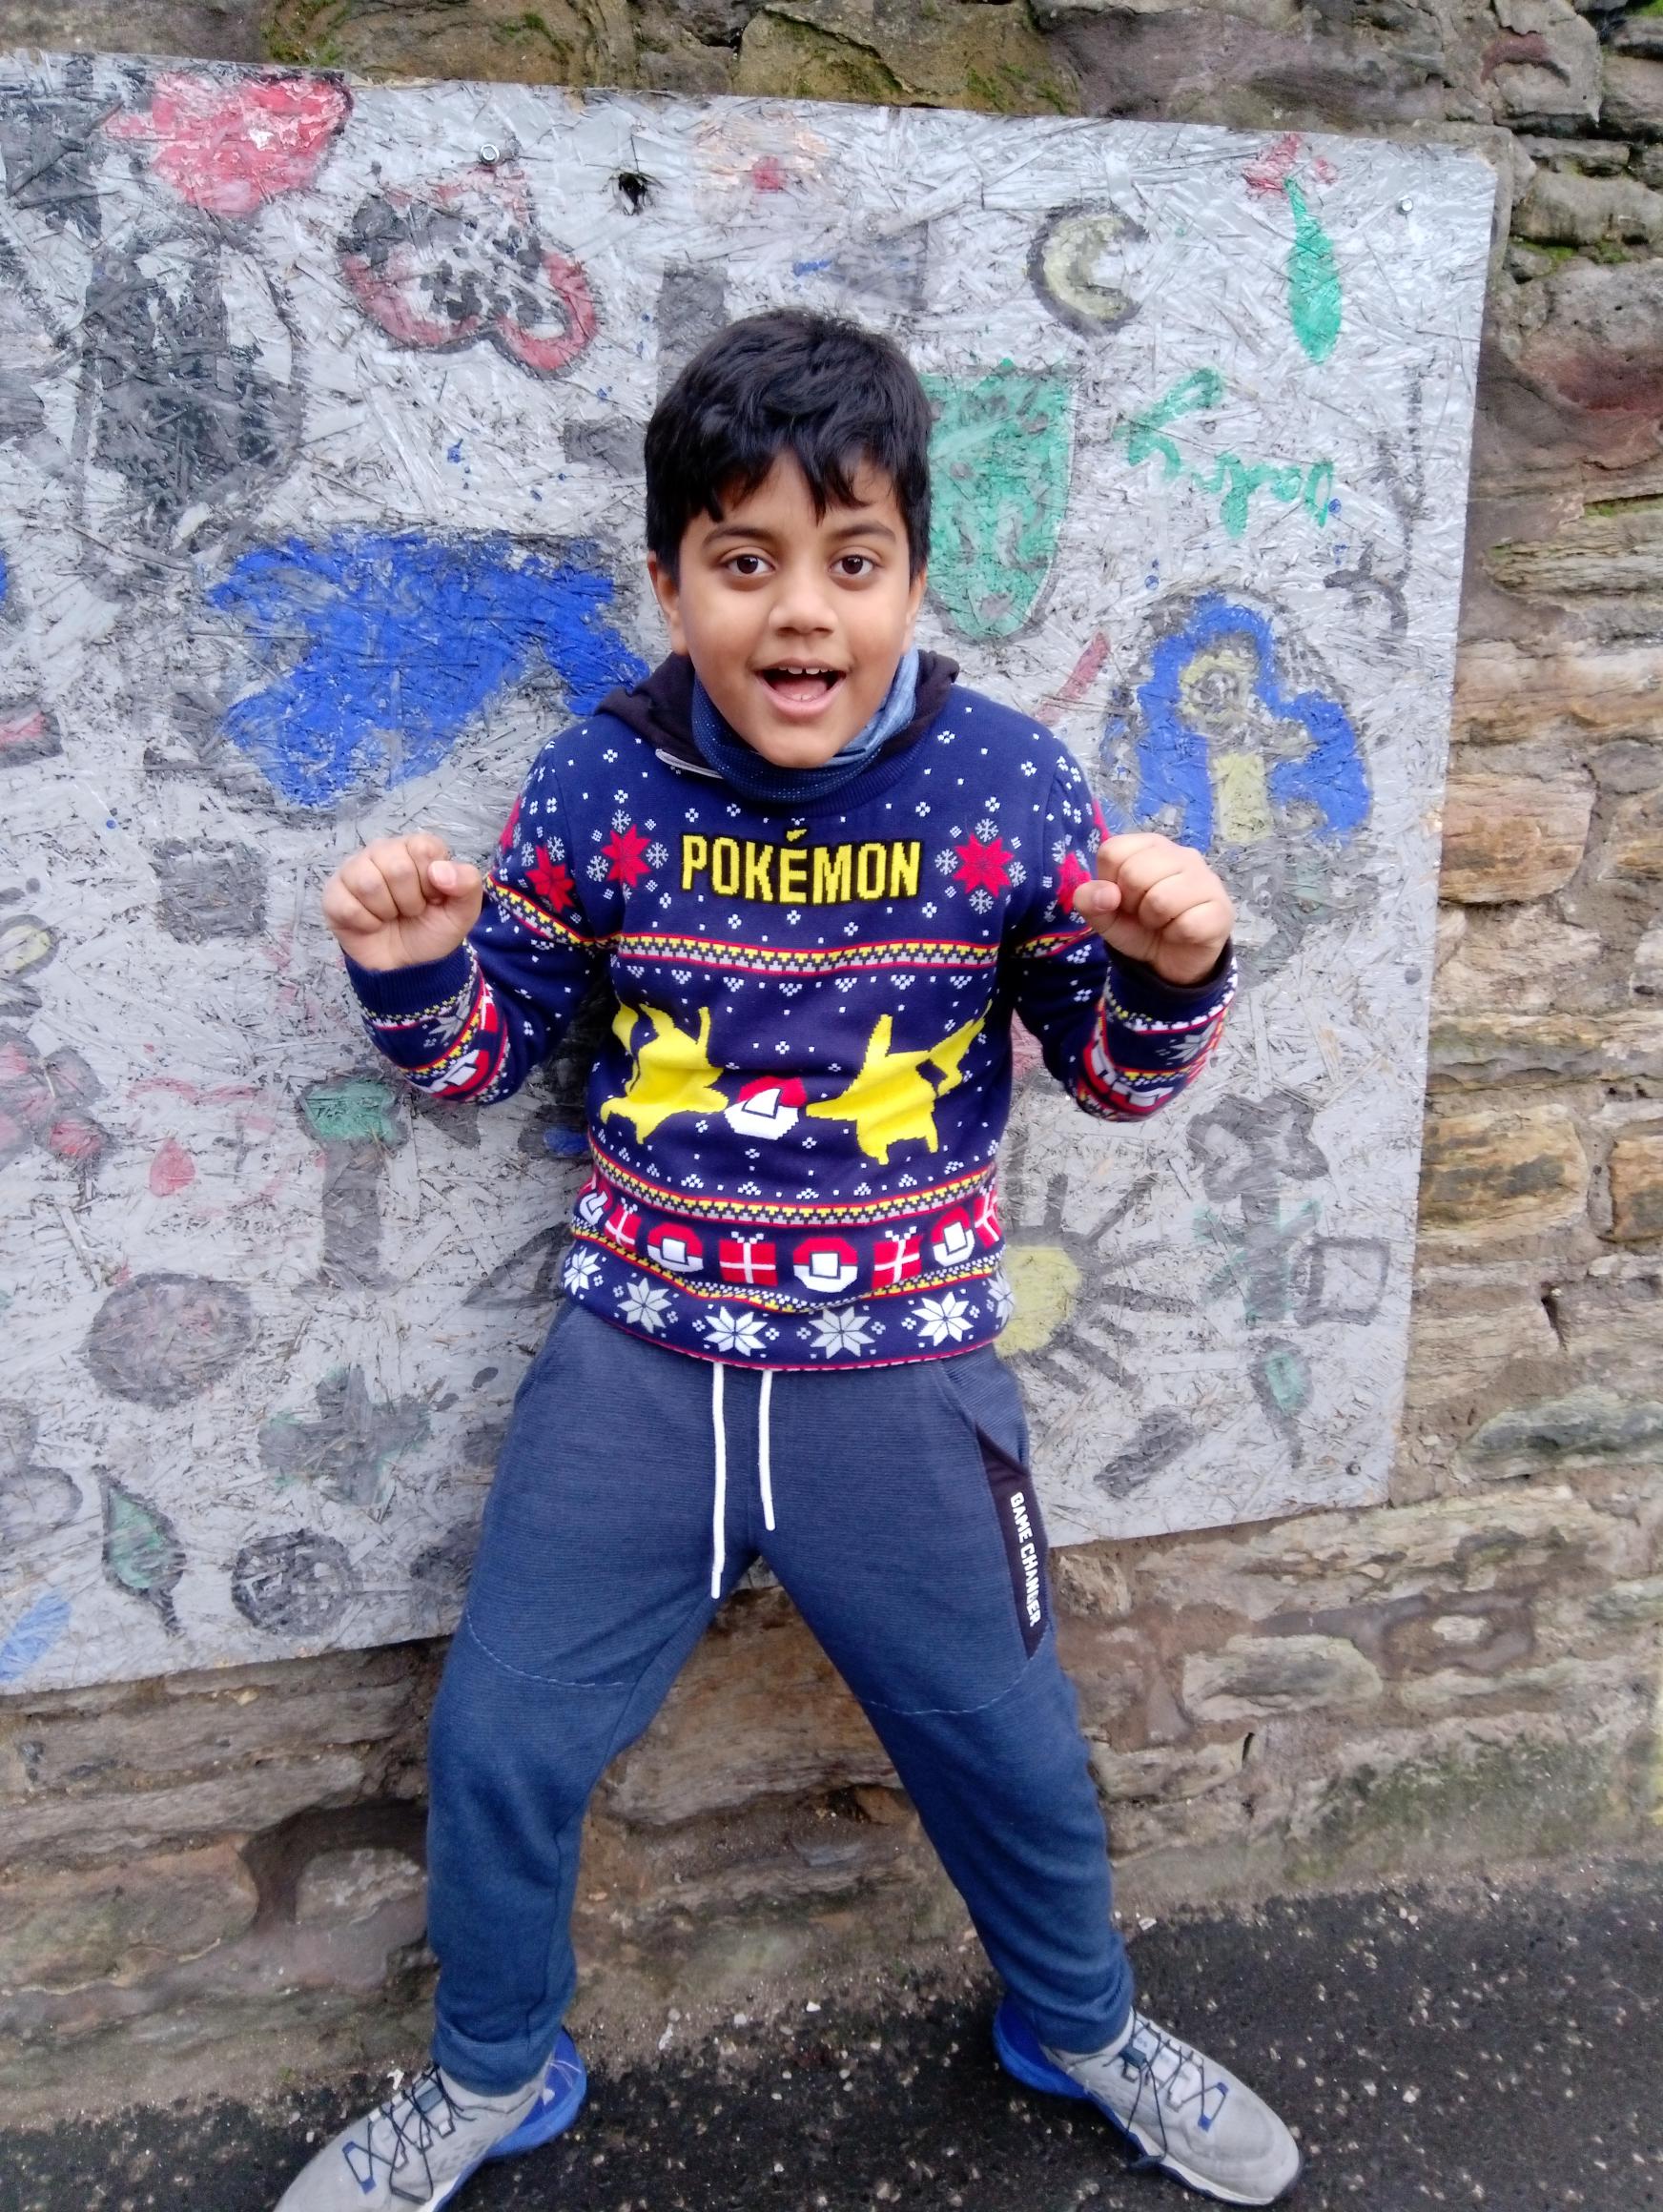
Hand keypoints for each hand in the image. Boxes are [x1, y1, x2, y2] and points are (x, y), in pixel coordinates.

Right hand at [321, 833, 484, 971]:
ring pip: (369, 883)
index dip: (432, 882)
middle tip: (410, 911)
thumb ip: (467, 884)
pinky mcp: (333, 893)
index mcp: (415, 848)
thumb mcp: (462, 912)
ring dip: (387, 911)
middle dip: (410, 901)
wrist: (406, 966)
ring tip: (391, 916)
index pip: (423, 848)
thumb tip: (440, 870)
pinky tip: (371, 924)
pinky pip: (347, 905)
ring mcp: (354, 869)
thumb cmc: (432, 931)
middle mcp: (383, 851)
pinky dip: (366, 923)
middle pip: (397, 868)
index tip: (433, 898)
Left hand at [1072, 832, 1232, 985]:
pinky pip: (1186, 925)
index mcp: (1150, 846)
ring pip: (1161, 899)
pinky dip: (1175, 936)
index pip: (1113, 851)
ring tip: (1162, 921)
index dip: (1109, 883)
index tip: (1123, 898)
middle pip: (1135, 873)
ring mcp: (1206, 879)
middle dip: (1131, 903)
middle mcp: (1182, 854)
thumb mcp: (1105, 917)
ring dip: (1153, 920)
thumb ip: (1090, 901)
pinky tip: (1180, 932)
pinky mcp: (1222, 909)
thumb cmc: (1140, 927)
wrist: (1173, 960)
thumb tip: (1106, 894)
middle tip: (1145, 912)